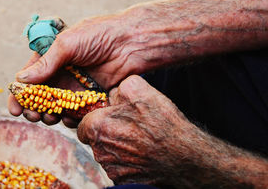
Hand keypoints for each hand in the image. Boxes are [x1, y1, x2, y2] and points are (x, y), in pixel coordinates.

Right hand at [8, 13, 145, 126]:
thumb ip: (45, 63)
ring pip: (56, 107)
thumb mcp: (67, 44)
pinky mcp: (90, 97)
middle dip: (33, 109)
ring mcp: (75, 86)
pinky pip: (76, 113)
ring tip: (50, 117)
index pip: (28, 79)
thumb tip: (20, 80)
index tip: (15, 110)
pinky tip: (69, 118)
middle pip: (40, 97)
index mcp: (51, 58)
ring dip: (49, 115)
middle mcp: (61, 73)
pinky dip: (69, 118)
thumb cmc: (98, 35)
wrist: (131, 42)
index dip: (19, 95)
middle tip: (34, 116)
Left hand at [77, 75, 267, 186]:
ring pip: (106, 151)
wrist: (184, 156)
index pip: (82, 123)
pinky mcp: (122, 180)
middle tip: (128, 124)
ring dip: (117, 144)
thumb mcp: (138, 88)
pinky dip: (127, 159)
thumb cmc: (160, 122)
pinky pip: (118, 165)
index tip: (109, 115)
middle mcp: (98, 150)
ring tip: (139, 137)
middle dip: (107, 130)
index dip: (96, 117)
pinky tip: (143, 151)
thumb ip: (117, 87)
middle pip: (95, 137)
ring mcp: (110, 168)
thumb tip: (111, 93)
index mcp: (96, 127)